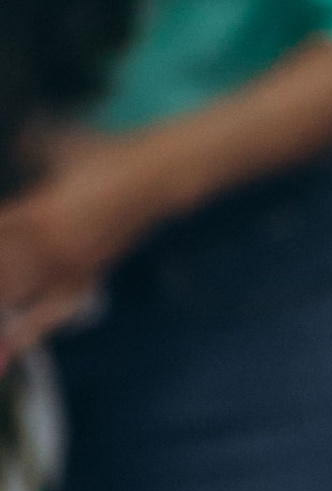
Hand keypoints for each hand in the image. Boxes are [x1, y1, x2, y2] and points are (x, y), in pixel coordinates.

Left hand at [0, 142, 170, 363]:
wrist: (157, 175)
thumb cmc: (105, 153)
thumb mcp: (55, 142)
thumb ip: (21, 149)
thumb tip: (7, 140)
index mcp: (36, 211)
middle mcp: (48, 246)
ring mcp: (68, 266)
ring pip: (16, 296)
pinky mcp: (86, 277)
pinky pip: (54, 312)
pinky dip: (31, 331)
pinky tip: (10, 350)